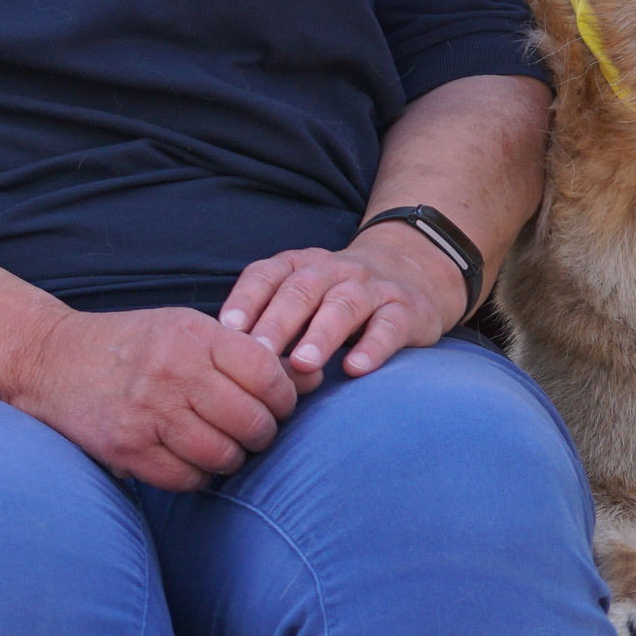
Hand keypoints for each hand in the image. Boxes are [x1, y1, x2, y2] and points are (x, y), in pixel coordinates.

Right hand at [7, 305, 301, 491]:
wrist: (51, 360)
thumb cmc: (135, 345)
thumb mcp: (189, 330)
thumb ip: (249, 354)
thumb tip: (316, 375)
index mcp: (195, 336)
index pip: (270, 375)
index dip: (284, 397)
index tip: (276, 403)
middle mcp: (174, 372)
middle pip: (254, 422)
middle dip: (263, 433)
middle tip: (253, 431)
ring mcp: (149, 412)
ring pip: (225, 455)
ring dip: (233, 457)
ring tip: (224, 444)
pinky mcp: (127, 448)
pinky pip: (187, 478)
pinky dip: (199, 475)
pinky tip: (191, 458)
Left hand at [220, 227, 467, 383]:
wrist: (414, 274)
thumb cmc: (337, 300)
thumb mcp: (302, 298)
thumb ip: (269, 320)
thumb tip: (221, 359)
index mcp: (302, 266)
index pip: (268, 274)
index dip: (247, 299)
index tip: (227, 330)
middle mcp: (336, 270)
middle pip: (303, 290)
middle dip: (278, 323)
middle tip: (260, 356)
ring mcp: (374, 288)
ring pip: (345, 305)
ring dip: (322, 334)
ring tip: (303, 364)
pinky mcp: (408, 310)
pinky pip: (390, 325)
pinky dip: (373, 347)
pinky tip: (356, 369)